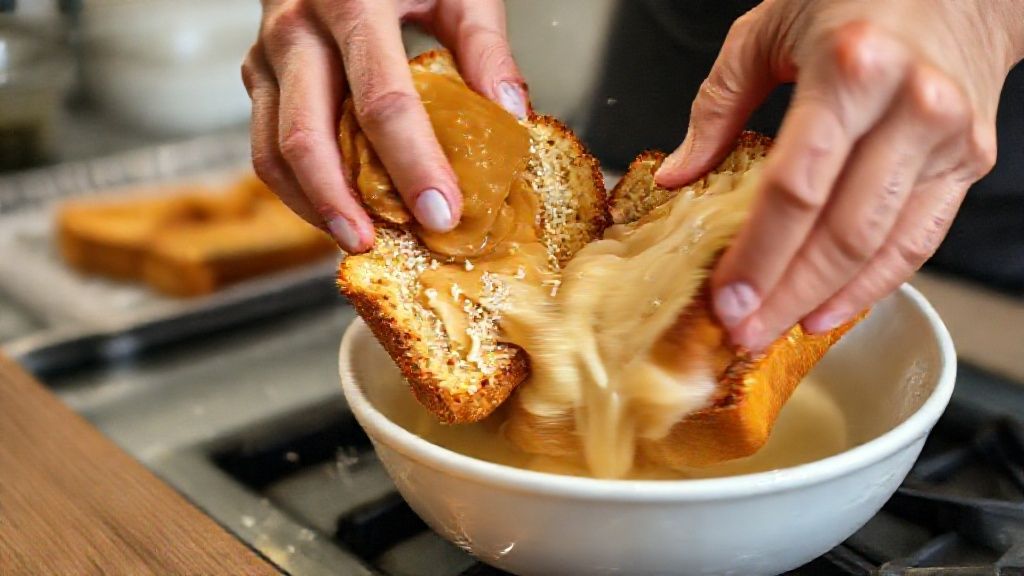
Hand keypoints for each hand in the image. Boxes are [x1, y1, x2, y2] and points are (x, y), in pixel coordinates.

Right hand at [242, 0, 526, 251]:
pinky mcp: (257, 71)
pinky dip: (298, 185)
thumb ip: (484, 43)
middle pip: (307, 136)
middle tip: (383, 245)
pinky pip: (265, 142)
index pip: (383, 102)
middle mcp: (296, 28)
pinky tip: (336, 208)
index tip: (443, 212)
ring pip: (271, 149)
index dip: (413, 165)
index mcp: (352, 0)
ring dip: (312, 204)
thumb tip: (510, 113)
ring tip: (357, 238)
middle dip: (344, 202)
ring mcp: (266, 52)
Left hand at [655, 0, 1023, 350]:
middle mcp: (909, 105)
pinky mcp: (969, 160)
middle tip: (743, 332)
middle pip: (839, 230)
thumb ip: (718, 106)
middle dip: (785, 293)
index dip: (758, 254)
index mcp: (851, 69)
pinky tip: (831, 309)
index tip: (725, 296)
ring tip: (778, 330)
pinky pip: (920, 240)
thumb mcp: (767, 30)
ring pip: (881, 246)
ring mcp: (946, 138)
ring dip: (824, 300)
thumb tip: (678, 176)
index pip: (795, 188)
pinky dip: (874, 283)